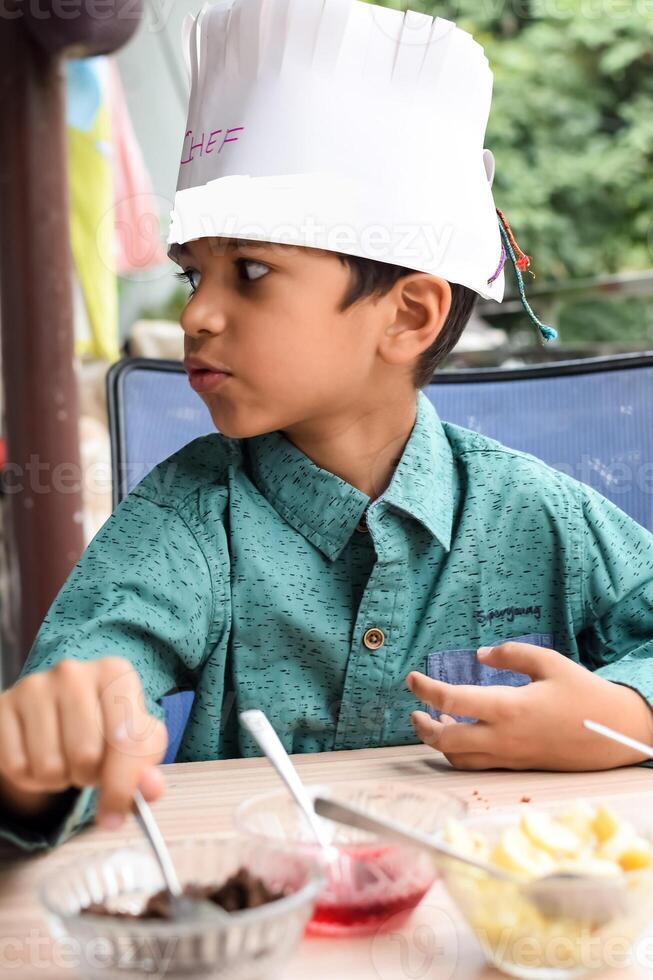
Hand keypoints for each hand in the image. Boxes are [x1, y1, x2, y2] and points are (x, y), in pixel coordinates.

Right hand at [0, 657, 167, 828]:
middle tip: (89, 767)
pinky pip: (16, 767)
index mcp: (115, 673)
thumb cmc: (106, 727)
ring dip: (60, 779)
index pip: (126, 740)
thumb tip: (151, 789)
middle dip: (89, 776)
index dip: (122, 786)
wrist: (60, 711)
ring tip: (66, 759)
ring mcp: (34, 686)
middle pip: (85, 755)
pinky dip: (30, 778)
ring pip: (49, 766)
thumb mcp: (136, 744)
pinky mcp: (3, 705)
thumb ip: (146, 770)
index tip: (114, 815)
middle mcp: (74, 672)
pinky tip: (39, 757)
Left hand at [406, 642, 652, 770]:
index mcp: (509, 707)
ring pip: (459, 758)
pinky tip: (461, 734)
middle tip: (415, 709)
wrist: (616, 734)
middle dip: (422, 727)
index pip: (452, 700)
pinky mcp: (518, 766)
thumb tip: (480, 655)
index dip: (425, 689)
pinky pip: (477, 765)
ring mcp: (510, 756)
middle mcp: (504, 737)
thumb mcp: (550, 662)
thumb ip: (510, 654)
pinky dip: (459, 753)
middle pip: (446, 741)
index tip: (411, 679)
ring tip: (435, 720)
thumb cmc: (584, 694)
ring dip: (439, 742)